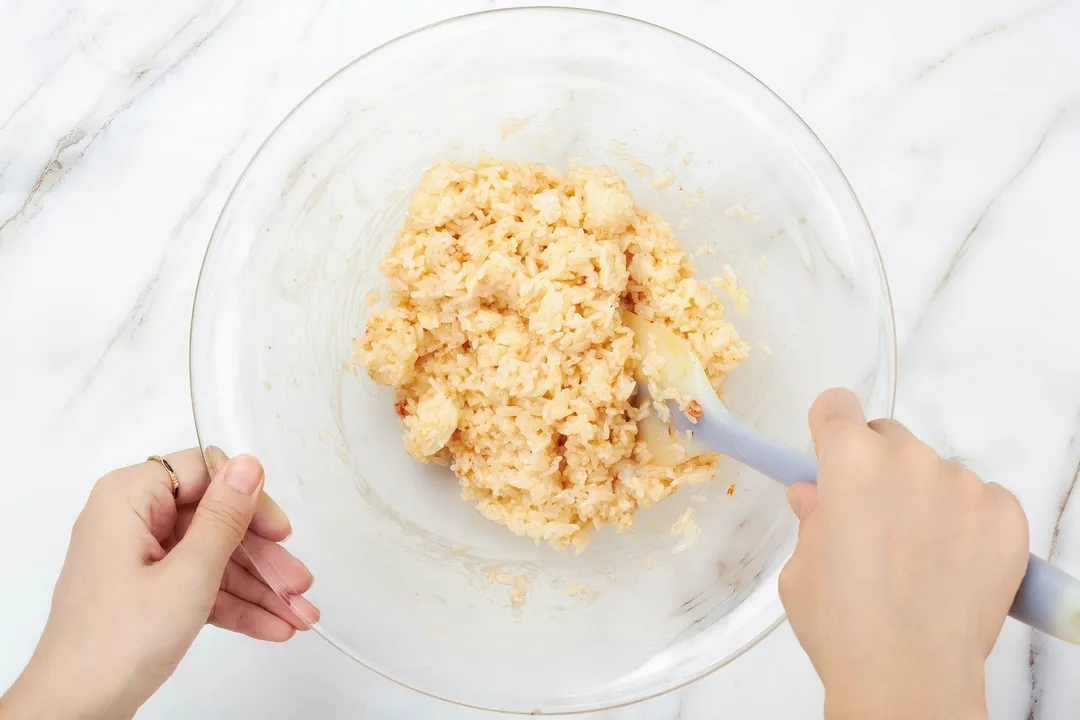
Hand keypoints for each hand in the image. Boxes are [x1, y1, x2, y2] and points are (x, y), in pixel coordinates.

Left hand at [0, 449, 318, 719]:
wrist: (76, 711)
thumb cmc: (114, 644)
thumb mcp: (188, 575)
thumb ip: (224, 518)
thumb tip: (247, 466)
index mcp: (128, 499)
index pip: (204, 472)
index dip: (248, 500)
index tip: (279, 532)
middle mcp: (132, 521)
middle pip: (216, 521)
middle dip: (263, 559)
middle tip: (298, 584)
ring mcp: (140, 558)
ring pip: (215, 558)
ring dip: (259, 588)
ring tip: (299, 614)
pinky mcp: (148, 592)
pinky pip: (203, 585)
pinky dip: (236, 606)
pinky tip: (273, 626)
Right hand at [780, 389, 1028, 719]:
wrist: (907, 674)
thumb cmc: (843, 623)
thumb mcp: (802, 568)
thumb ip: (813, 520)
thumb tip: (817, 498)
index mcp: (850, 461)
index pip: (837, 407)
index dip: (829, 428)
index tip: (829, 452)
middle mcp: (909, 460)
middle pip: (888, 438)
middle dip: (876, 470)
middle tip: (871, 522)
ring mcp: (963, 485)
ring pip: (936, 473)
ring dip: (924, 498)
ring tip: (916, 559)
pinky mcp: (1005, 515)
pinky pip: (982, 501)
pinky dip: (968, 523)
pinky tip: (952, 566)